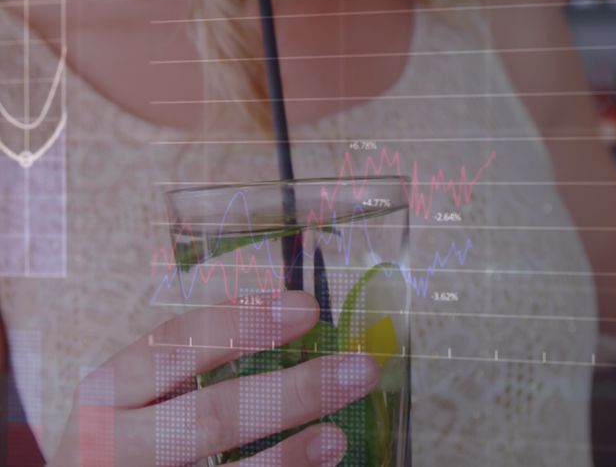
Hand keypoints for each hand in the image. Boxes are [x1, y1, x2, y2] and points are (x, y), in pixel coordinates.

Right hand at [48, 292, 377, 465]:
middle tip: (360, 370)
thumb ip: (197, 365)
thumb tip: (297, 321)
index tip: (308, 307)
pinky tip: (317, 463)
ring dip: (286, 456)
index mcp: (111, 391)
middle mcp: (113, 442)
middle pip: (211, 417)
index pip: (176, 347)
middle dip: (294, 392)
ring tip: (337, 436)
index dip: (242, 324)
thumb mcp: (140, 395)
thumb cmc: (128, 434)